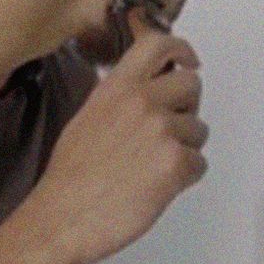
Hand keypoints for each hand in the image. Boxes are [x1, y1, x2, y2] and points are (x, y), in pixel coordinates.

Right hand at [24, 6, 208, 263]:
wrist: (63, 218)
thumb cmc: (71, 179)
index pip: (158, 45)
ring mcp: (161, 131)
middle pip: (192, 85)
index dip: (180, 49)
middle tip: (165, 132)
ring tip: (151, 167)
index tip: (187, 58)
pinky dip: (185, 177)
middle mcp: (142, 102)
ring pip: (199, 129)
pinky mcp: (175, 163)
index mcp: (117, 88)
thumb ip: (120, 97)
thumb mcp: (87, 117)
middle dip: (186, 108)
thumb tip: (145, 90)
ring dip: (184, 148)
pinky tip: (156, 185)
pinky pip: (200, 163)